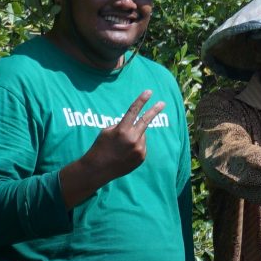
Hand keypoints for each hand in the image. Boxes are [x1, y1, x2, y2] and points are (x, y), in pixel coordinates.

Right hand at [59, 90, 155, 205]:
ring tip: (122, 145)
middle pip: (146, 121)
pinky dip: (136, 146)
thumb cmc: (100, 146)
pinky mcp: (142, 157)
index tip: (149, 92)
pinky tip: (125, 153)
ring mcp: (139, 149)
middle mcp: (133, 139)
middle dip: (154, 110)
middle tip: (163, 103)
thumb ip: (122, 125)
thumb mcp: (107, 131)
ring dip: (135, 136)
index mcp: (122, 130)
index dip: (141, 100)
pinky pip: (142, 146)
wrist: (98, 168)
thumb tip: (135, 122)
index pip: (133, 111)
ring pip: (142, 135)